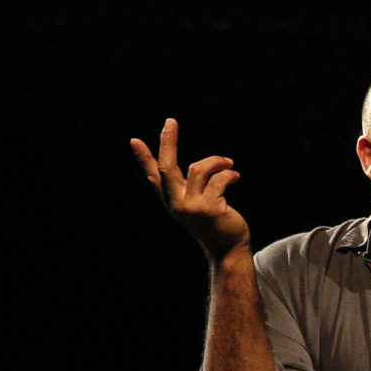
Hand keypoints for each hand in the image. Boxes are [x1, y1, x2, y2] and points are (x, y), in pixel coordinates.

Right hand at [129, 117, 249, 258]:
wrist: (228, 249)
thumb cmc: (214, 223)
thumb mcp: (196, 205)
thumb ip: (188, 188)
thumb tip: (191, 167)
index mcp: (172, 201)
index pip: (153, 176)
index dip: (143, 158)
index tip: (134, 140)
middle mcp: (177, 203)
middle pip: (167, 167)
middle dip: (168, 142)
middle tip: (170, 121)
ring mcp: (192, 207)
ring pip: (198, 169)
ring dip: (217, 162)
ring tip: (229, 163)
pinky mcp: (210, 208)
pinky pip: (219, 179)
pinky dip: (229, 173)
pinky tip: (235, 176)